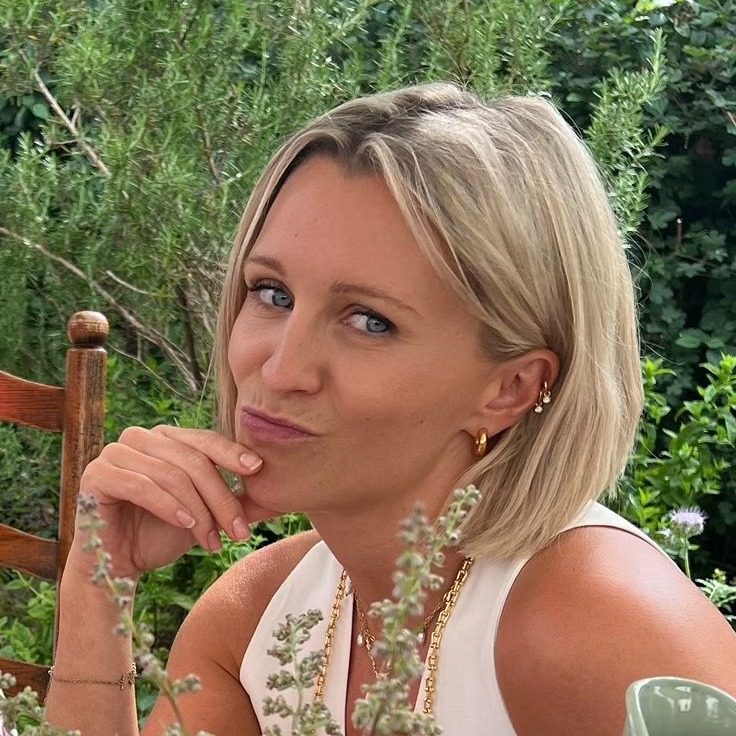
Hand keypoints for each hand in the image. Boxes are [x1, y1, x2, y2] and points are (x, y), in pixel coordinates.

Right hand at [72, 426, 274, 578]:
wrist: (119, 565)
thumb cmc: (163, 535)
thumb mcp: (205, 514)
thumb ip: (232, 500)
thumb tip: (277, 495)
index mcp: (166, 438)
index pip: (205, 440)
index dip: (232, 454)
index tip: (258, 470)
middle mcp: (141, 438)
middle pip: (193, 460)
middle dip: (221, 497)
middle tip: (240, 531)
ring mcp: (115, 452)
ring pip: (171, 475)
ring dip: (198, 510)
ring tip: (214, 540)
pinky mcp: (97, 475)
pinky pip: (140, 485)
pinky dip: (169, 506)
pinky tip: (187, 525)